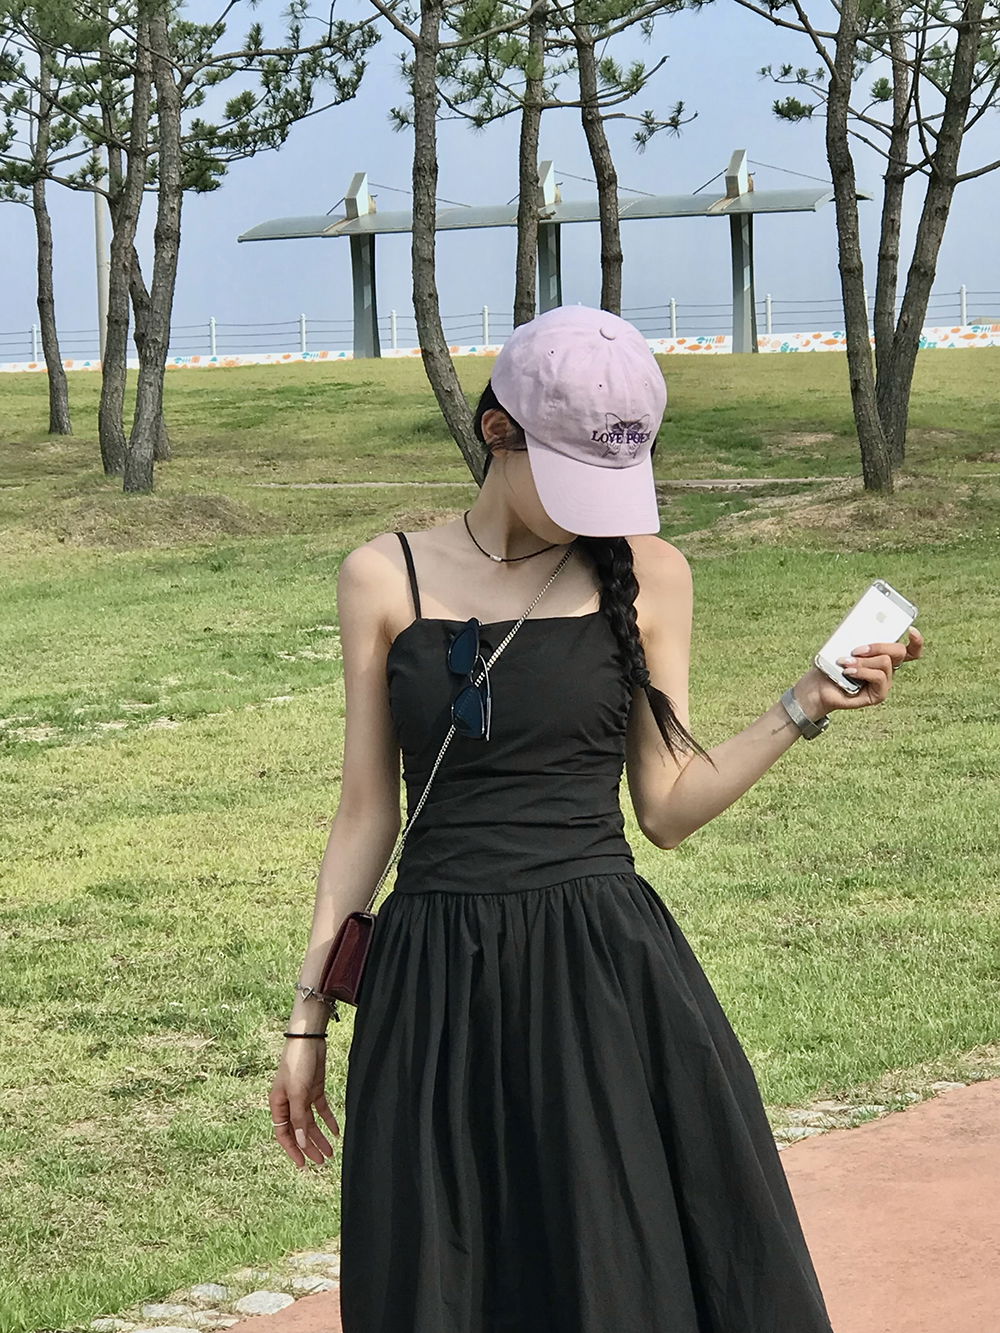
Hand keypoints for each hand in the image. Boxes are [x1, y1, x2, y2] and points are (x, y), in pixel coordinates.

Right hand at [269, 1040, 340, 1169]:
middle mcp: (289, 1102)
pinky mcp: (315, 1088)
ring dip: (320, 1137)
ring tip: (331, 1152)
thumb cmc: (296, 1062)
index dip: (293, 1150)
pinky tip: (336, 1132)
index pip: (284, 1133)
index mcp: (278, 1104)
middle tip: (322, 1161)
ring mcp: (303, 1096)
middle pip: (299, 1130)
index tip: (303, 1165)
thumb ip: (299, 1117)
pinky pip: (321, 1110)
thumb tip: (300, 1142)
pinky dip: (328, 1120)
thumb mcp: (297, 1092)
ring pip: (311, 1122)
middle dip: (309, 1146)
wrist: (308, 1038)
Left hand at [793, 625, 923, 717]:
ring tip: (845, 663)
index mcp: (883, 655)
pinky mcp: (878, 695)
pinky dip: (862, 671)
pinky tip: (848, 672)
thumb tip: (868, 623)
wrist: (817, 687)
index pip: (910, 649)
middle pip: (899, 652)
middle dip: (879, 646)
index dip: (916, 640)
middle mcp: (888, 669)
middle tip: (856, 649)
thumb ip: (859, 636)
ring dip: (863, 661)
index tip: (911, 629)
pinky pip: (879, 678)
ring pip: (885, 663)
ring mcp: (884, 683)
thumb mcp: (845, 645)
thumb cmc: (830, 664)